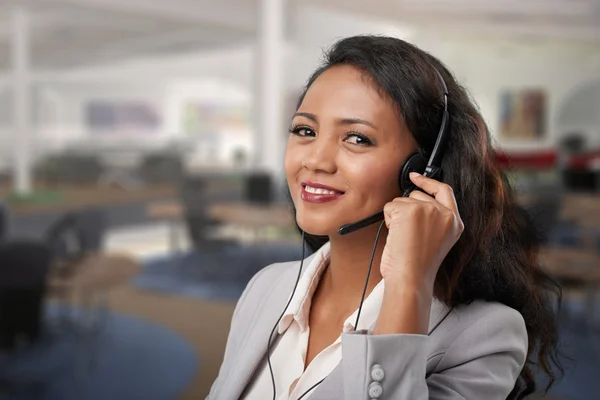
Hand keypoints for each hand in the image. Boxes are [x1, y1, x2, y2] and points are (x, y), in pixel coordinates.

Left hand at [380, 172, 463, 291]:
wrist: (411, 277)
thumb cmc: (418, 265)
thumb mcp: (435, 239)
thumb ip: (433, 218)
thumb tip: (412, 201)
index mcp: (454, 222)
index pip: (444, 191)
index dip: (428, 182)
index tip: (416, 177)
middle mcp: (444, 213)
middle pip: (417, 195)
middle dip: (406, 210)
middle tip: (407, 234)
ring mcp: (428, 209)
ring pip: (401, 201)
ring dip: (397, 217)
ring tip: (404, 238)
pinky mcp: (411, 210)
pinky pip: (390, 207)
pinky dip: (388, 220)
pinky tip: (396, 236)